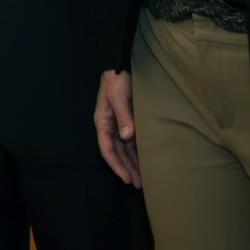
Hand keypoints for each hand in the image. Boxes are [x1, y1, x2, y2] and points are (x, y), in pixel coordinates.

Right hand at [93, 70, 139, 187]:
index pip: (107, 149)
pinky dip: (139, 151)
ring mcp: (120, 124)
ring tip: (144, 178)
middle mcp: (110, 126)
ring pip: (126, 149)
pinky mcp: (129, 120)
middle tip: (138, 185)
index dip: (116, 165)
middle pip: (117, 153)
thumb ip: (123, 117)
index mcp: (103, 122)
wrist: (122, 65)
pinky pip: (133, 141)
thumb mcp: (119, 97)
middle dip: (127, 169)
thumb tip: (127, 137)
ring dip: (133, 163)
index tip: (127, 178)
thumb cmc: (117, 79)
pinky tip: (147, 160)